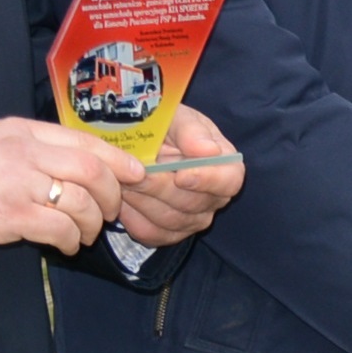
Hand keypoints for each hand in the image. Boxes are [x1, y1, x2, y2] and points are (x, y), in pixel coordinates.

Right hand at [0, 116, 124, 253]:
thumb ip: (31, 148)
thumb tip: (77, 165)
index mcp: (22, 131)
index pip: (84, 140)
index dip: (118, 160)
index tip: (135, 174)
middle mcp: (24, 152)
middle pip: (92, 169)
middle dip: (112, 195)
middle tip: (111, 212)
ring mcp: (18, 184)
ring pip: (82, 202)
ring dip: (92, 223)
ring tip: (85, 234)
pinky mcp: (10, 216)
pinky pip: (61, 228)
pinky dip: (71, 240)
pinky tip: (65, 244)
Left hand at [114, 105, 241, 249]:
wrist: (141, 145)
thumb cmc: (165, 129)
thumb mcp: (177, 119)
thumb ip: (192, 131)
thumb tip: (208, 151)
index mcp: (225, 167)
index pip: (229, 182)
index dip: (207, 180)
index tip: (181, 174)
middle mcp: (214, 199)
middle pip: (194, 204)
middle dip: (160, 188)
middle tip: (134, 173)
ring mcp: (193, 220)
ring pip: (170, 220)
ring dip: (142, 200)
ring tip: (123, 180)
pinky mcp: (169, 234)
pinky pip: (150, 233)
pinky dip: (132, 216)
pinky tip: (122, 197)